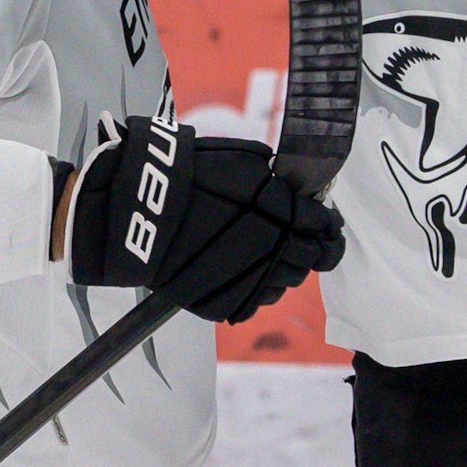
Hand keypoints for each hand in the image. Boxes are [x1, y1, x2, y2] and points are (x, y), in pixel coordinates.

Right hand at [60, 116, 344, 322]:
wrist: (138, 211)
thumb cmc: (189, 176)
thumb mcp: (242, 162)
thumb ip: (279, 183)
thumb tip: (303, 196)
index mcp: (282, 213)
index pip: (324, 228)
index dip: (328, 225)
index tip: (326, 224)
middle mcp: (272, 250)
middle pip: (310, 259)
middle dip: (308, 246)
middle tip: (297, 236)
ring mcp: (248, 281)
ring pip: (285, 283)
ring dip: (282, 268)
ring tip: (265, 252)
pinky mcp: (224, 303)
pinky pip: (255, 301)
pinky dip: (255, 286)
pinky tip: (242, 269)